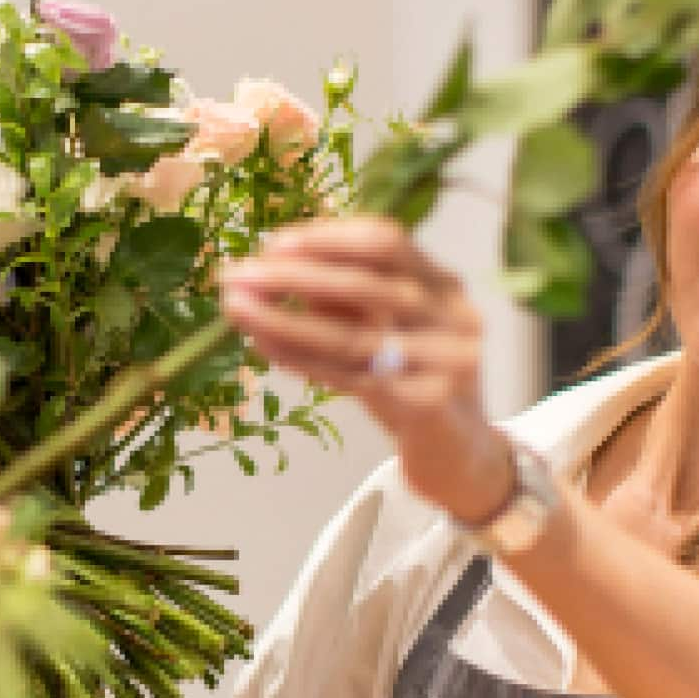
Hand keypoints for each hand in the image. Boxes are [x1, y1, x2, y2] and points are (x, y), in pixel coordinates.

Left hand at [219, 217, 514, 524]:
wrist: (462, 458)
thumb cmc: (415, 385)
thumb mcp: (384, 331)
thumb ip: (343, 302)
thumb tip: (274, 271)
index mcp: (444, 285)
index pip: (387, 243)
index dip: (327, 239)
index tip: (272, 243)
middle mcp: (454, 316)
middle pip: (367, 284)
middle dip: (294, 276)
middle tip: (236, 275)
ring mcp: (448, 361)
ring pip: (352, 336)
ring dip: (285, 320)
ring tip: (236, 308)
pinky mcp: (429, 405)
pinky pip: (351, 378)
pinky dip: (302, 361)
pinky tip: (265, 347)